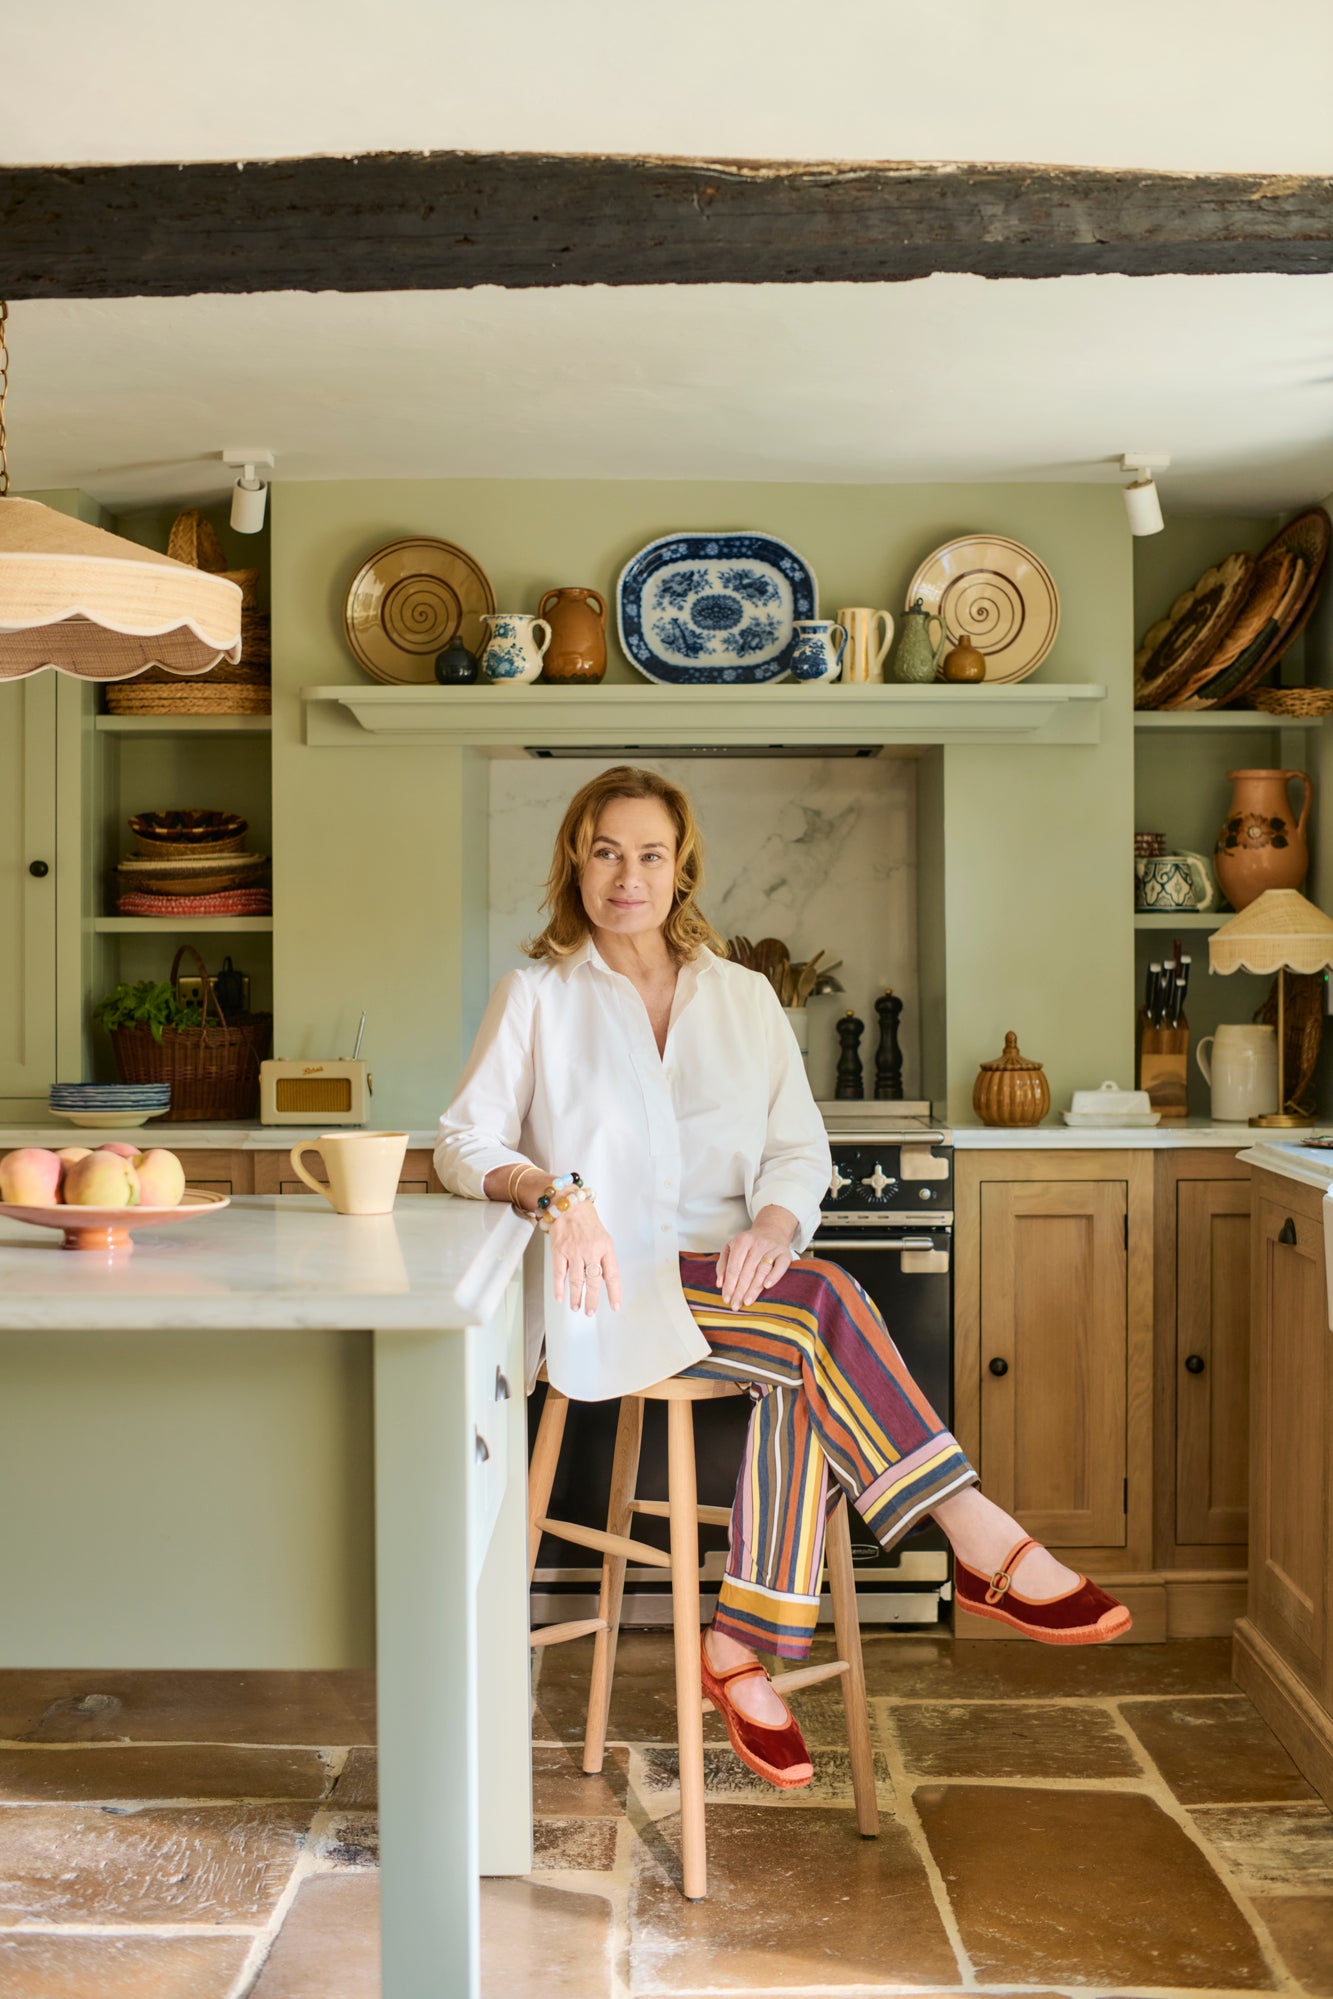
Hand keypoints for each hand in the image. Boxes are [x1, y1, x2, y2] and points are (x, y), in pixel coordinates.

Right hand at [547, 1200, 621, 1317]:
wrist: (567, 1204)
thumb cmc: (587, 1220)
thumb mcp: (603, 1237)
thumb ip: (604, 1257)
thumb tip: (602, 1279)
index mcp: (605, 1247)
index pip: (612, 1274)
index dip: (614, 1292)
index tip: (615, 1306)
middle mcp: (591, 1250)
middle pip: (593, 1281)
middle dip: (592, 1300)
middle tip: (590, 1312)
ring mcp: (574, 1251)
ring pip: (576, 1281)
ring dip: (576, 1297)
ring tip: (577, 1307)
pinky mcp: (559, 1251)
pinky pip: (559, 1274)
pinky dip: (559, 1288)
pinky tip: (560, 1297)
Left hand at [717, 1224, 794, 1310]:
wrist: (772, 1230)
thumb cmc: (749, 1244)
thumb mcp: (731, 1247)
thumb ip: (722, 1264)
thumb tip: (720, 1284)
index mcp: (742, 1241)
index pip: (734, 1267)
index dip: (729, 1284)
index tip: (726, 1299)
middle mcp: (757, 1243)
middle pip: (747, 1271)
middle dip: (740, 1290)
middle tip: (735, 1305)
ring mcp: (772, 1248)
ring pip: (762, 1270)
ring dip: (754, 1288)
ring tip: (747, 1301)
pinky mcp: (785, 1253)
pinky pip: (780, 1266)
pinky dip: (774, 1276)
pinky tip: (767, 1286)